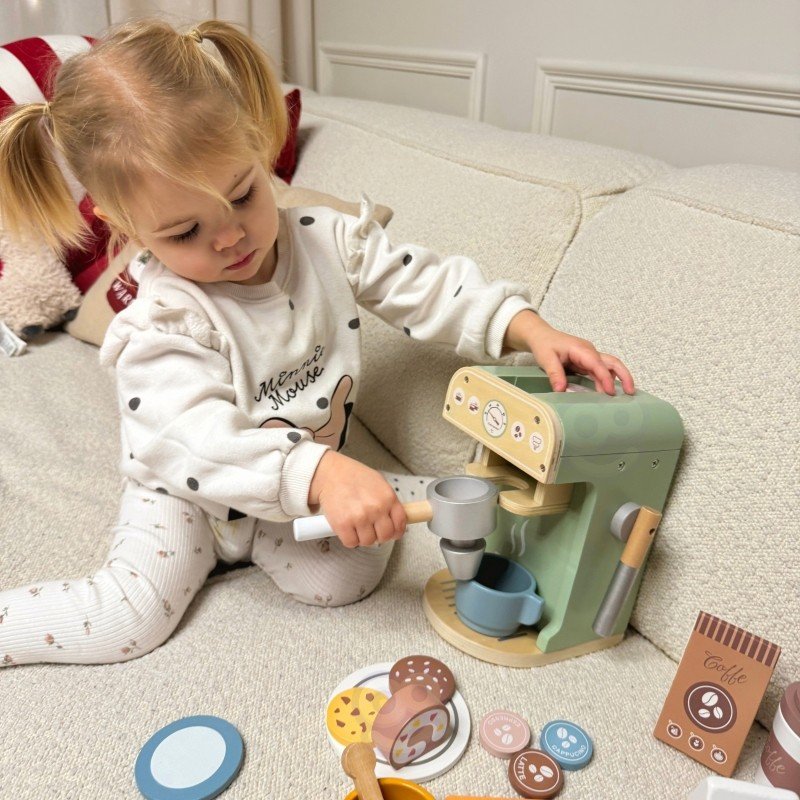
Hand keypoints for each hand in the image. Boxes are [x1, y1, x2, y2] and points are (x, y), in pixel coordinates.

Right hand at [307, 451, 406, 547]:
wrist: (331, 473)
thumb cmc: (354, 477)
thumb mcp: (379, 483)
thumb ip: (389, 502)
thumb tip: (395, 519)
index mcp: (388, 498)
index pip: (400, 524)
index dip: (396, 531)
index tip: (391, 532)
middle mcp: (376, 509)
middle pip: (385, 536)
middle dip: (378, 535)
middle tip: (371, 528)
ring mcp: (360, 517)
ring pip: (368, 542)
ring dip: (362, 536)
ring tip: (356, 524)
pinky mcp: (343, 525)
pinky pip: (351, 543)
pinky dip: (349, 538)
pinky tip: (347, 527)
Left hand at [503, 310, 634, 395]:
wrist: (541, 336)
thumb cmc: (544, 344)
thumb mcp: (546, 359)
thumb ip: (554, 373)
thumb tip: (561, 390)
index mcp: (581, 349)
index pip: (598, 364)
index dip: (605, 378)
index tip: (609, 392)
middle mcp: (589, 352)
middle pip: (613, 362)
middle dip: (624, 376)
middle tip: (630, 392)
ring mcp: (589, 357)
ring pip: (609, 367)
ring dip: (617, 380)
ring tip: (623, 396)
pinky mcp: (587, 362)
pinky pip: (600, 371)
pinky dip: (606, 381)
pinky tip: (607, 392)